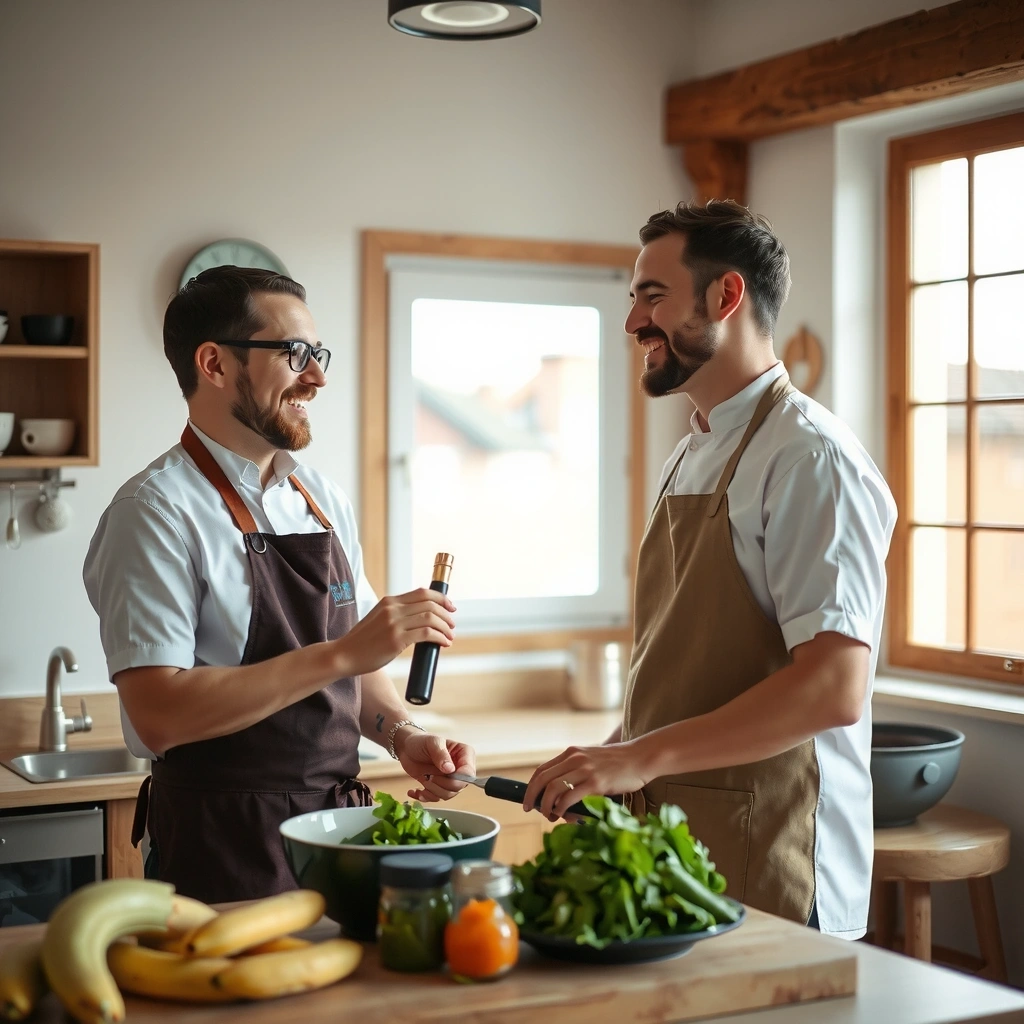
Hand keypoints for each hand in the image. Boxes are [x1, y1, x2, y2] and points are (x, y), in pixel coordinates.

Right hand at [332, 588, 455, 676]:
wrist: (344, 655)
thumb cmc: (363, 642)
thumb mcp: (378, 619)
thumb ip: (395, 615)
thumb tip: (419, 619)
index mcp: (389, 601)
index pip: (422, 592)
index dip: (440, 598)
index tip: (450, 607)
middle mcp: (392, 609)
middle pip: (430, 604)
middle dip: (446, 613)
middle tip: (452, 625)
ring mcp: (394, 624)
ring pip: (430, 618)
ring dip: (445, 627)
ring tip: (450, 636)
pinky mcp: (396, 640)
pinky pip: (426, 633)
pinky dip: (439, 637)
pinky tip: (443, 643)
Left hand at [397, 729, 475, 802]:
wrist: (407, 748)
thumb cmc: (421, 741)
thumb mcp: (432, 742)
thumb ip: (441, 754)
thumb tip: (450, 769)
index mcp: (464, 754)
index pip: (468, 774)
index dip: (457, 779)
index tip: (442, 774)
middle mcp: (460, 768)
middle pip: (458, 787)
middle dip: (441, 785)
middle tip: (429, 776)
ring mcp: (449, 779)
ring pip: (448, 795)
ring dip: (433, 791)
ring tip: (423, 778)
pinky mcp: (438, 786)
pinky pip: (436, 798)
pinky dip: (425, 797)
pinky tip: (415, 791)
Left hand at [523, 741, 647, 820]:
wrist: (640, 757)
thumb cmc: (618, 763)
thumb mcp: (592, 761)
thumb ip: (577, 774)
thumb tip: (563, 799)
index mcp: (572, 753)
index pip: (542, 770)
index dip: (531, 786)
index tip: (528, 799)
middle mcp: (575, 758)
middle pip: (542, 779)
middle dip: (532, 797)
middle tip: (530, 810)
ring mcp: (585, 769)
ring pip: (553, 788)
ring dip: (546, 806)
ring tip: (550, 816)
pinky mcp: (596, 782)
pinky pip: (570, 796)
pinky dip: (561, 808)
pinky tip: (562, 814)